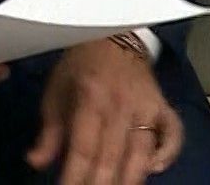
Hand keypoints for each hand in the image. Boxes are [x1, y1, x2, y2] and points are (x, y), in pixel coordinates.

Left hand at [26, 37, 182, 184]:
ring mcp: (146, 106)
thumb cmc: (81, 66)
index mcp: (91, 98)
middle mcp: (121, 104)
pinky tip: (155, 169)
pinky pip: (173, 133)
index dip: (75, 176)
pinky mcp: (162, 106)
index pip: (83, 148)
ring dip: (130, 178)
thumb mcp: (57, 91)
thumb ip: (49, 131)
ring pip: (142, 151)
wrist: (114, 39)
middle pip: (112, 156)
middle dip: (100, 184)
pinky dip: (168, 153)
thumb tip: (35, 162)